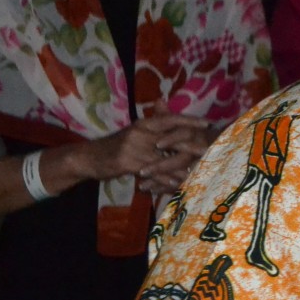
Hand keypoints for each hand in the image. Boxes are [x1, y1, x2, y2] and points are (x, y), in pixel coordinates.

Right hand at [62, 112, 215, 191]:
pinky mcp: (127, 162)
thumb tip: (170, 116)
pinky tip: (178, 184)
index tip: (207, 122)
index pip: (170, 119)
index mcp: (143, 124)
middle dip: (192, 144)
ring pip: (164, 158)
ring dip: (183, 166)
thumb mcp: (135, 134)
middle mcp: (140, 132)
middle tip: (211, 149)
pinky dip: (165, 179)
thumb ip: (154, 126)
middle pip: (172, 138)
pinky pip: (152, 172)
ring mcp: (133, 147)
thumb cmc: (116, 146)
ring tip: (201, 170)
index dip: (189, 120)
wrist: (88, 157)